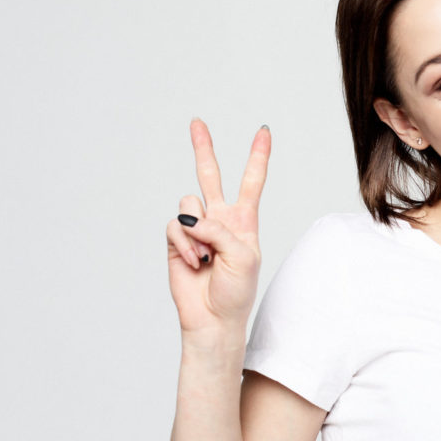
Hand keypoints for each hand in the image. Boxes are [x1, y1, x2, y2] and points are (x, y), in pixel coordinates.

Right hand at [165, 118, 270, 344]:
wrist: (213, 318)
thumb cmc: (236, 291)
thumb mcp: (244, 256)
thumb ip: (221, 230)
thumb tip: (190, 216)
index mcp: (244, 220)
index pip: (252, 181)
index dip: (258, 156)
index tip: (263, 131)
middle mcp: (219, 218)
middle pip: (210, 175)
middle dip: (203, 149)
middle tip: (197, 122)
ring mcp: (196, 228)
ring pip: (190, 201)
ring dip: (199, 230)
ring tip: (208, 257)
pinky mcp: (177, 239)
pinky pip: (177, 225)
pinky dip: (187, 244)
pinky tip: (197, 263)